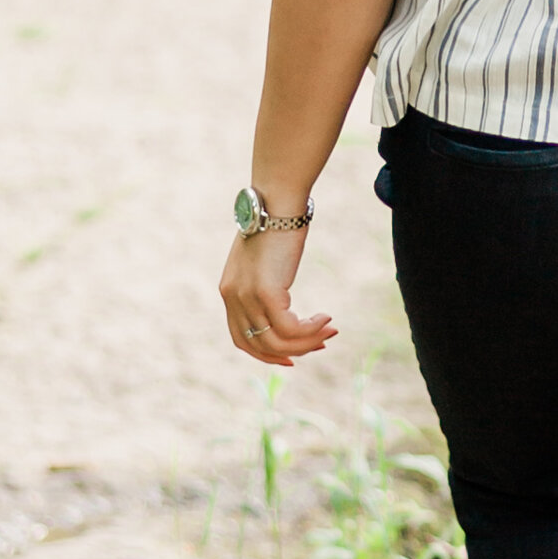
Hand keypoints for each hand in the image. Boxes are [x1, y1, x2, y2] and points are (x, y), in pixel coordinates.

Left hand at [219, 222, 336, 365]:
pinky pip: (290, 328)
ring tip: (328, 330)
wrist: (276, 201)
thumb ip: (263, 281)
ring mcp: (247, 296)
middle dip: (293, 352)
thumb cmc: (275, 223)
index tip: (293, 358)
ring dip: (306, 342)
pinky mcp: (266, 292)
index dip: (267, 354)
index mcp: (229, 291)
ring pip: (276, 342)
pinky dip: (310, 330)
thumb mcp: (262, 258)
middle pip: (259, 346)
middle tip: (321, 342)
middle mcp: (232, 297)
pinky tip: (325, 318)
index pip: (242, 339)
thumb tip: (280, 298)